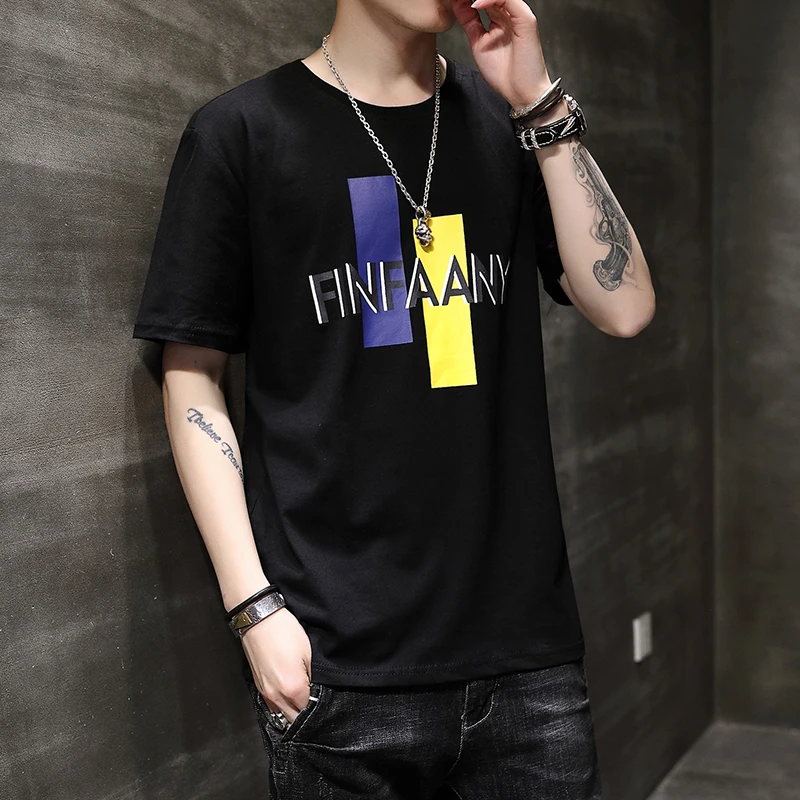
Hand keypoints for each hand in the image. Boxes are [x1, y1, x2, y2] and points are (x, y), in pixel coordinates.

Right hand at [241, 606, 312, 724]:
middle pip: (295, 720)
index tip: (327, 706)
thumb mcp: (309, 653)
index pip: (310, 713)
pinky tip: (290, 697)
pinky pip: (273, 707)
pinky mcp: (260, 687)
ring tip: (304, 702)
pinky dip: (283, 707)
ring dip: (294, 713)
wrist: (259, 620)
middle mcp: (277, 697)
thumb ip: (314, 679)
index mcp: (293, 690)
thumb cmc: (285, 632)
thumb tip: (318, 694)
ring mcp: (266, 693)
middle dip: (307, 716)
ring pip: (283, 716)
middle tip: (317, 707)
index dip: (320, 711)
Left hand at [450, 0, 554, 109]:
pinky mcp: (526, 20)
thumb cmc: (504, 75)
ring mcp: (518, 16)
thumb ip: (470, 22)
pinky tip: (476, 4)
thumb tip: (457, 5)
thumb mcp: (478, 43)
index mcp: (500, 20)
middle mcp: (510, 15)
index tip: (450, 0)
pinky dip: (490, 0)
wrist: (520, 93)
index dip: (467, 0)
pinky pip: (508, 0)